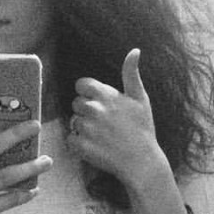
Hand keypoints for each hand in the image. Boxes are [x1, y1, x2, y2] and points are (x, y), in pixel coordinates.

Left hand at [69, 49, 165, 189]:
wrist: (142, 162)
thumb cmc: (142, 130)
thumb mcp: (141, 98)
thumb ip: (131, 74)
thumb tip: (135, 50)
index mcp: (106, 94)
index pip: (81, 85)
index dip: (88, 94)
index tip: (98, 104)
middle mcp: (94, 109)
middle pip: (76, 103)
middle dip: (85, 112)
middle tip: (102, 124)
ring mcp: (87, 128)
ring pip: (73, 122)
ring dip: (82, 129)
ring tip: (100, 137)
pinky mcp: (81, 146)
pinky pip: (70, 140)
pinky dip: (78, 145)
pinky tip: (93, 147)